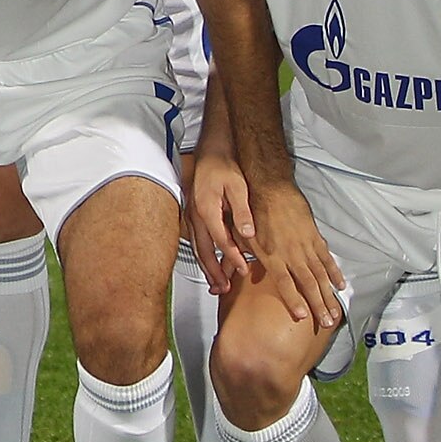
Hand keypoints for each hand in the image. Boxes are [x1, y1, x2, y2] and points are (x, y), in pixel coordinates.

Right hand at [183, 146, 253, 297]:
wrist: (210, 153)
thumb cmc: (223, 167)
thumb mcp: (238, 187)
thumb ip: (242, 212)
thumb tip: (248, 233)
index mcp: (207, 209)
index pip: (220, 240)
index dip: (232, 257)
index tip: (243, 269)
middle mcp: (196, 216)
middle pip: (203, 250)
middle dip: (213, 271)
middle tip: (223, 288)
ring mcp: (192, 217)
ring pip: (197, 248)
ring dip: (206, 267)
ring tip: (216, 284)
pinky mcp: (193, 217)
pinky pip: (196, 242)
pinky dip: (203, 256)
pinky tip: (210, 264)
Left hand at [244, 181, 345, 329]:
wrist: (270, 188)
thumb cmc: (252, 213)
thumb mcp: (238, 239)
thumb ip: (233, 262)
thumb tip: (221, 282)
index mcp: (272, 255)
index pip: (285, 283)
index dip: (294, 300)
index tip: (302, 316)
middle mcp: (291, 253)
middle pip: (308, 283)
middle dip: (318, 305)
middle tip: (327, 323)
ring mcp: (305, 245)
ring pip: (321, 274)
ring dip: (329, 295)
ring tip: (335, 312)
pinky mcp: (314, 236)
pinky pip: (326, 258)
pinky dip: (334, 272)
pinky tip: (340, 285)